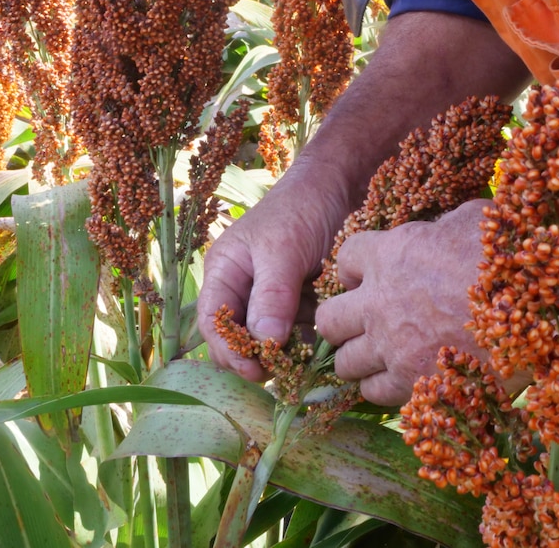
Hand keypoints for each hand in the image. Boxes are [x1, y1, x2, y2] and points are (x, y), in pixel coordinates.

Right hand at [199, 11, 530, 384]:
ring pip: (271, 340)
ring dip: (288, 351)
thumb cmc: (303, 208)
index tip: (258, 368)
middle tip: (287, 372)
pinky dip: (309, 340)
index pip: (214, 322)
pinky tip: (325, 342)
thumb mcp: (283, 251)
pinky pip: (298, 332)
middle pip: (239, 337)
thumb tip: (263, 344)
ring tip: (311, 357)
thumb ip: (271, 297)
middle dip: (259, 356)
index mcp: (225, 271)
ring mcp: (273, 296)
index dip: (230, 350)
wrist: (345, 185)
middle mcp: (243, 287)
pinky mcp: (300, 300)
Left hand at [316, 200, 522, 404]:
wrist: (540, 305)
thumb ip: (442, 227)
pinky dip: (380, 387)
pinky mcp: (412, 381)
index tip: (370, 276)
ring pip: (344, 362)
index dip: (356, 269)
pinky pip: (373, 392)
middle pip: (329, 319)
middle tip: (362, 325)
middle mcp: (378, 302)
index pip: (345, 259)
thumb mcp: (472, 221)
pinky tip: (399, 379)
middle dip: (341, 322)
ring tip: (379, 357)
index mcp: (390, 254)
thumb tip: (441, 231)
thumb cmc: (511, 255)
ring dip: (357, 359)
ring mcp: (391, 345)